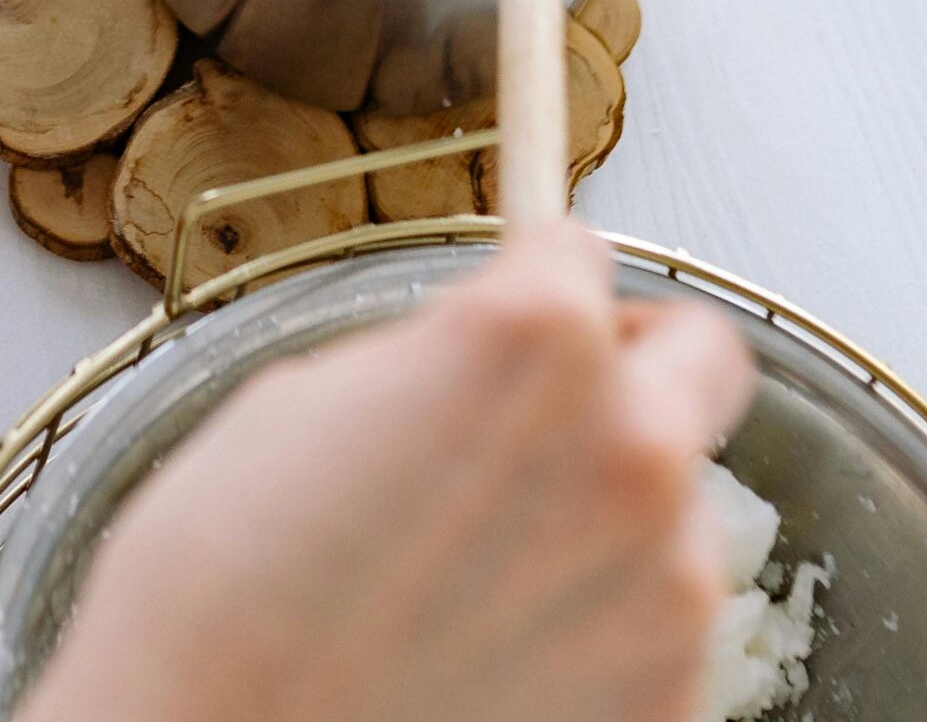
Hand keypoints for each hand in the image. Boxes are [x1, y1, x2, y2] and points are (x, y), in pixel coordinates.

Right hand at [23, 222, 754, 721]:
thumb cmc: (222, 599)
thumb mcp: (310, 399)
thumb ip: (440, 358)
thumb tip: (480, 362)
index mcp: (538, 335)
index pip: (581, 250)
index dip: (531, 278)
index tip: (511, 307)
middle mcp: (632, 446)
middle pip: (703, 358)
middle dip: (638, 369)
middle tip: (555, 414)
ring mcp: (667, 589)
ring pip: (683, 506)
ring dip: (614, 515)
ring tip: (490, 574)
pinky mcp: (672, 705)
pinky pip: (662, 627)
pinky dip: (602, 628)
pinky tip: (501, 655)